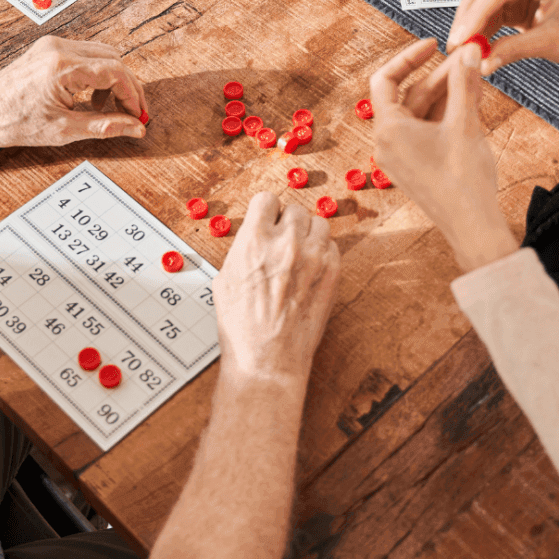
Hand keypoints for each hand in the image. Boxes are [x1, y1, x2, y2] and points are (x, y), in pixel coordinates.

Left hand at [0, 36, 147, 148]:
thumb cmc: (13, 122)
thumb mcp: (64, 130)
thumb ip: (105, 126)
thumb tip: (134, 127)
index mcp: (63, 67)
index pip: (116, 71)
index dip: (133, 94)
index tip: (137, 114)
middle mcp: (59, 49)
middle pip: (113, 58)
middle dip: (127, 86)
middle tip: (132, 112)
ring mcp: (53, 45)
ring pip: (101, 54)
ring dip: (112, 79)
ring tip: (106, 108)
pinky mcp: (48, 48)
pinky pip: (85, 55)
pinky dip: (95, 74)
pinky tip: (89, 97)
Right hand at [213, 192, 339, 384]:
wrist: (267, 359)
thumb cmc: (242, 326)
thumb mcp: (225, 278)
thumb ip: (244, 249)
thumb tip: (253, 236)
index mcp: (254, 241)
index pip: (266, 199)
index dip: (265, 210)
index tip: (266, 218)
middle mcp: (286, 243)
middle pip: (294, 209)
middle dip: (287, 223)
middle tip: (281, 241)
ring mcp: (313, 257)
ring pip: (318, 223)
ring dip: (307, 234)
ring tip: (299, 252)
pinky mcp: (332, 273)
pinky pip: (332, 246)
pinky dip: (323, 253)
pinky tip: (310, 269)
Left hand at [371, 38, 516, 271]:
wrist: (472, 228)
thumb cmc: (464, 182)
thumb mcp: (465, 124)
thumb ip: (464, 84)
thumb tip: (469, 51)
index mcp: (388, 130)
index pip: (385, 79)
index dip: (408, 57)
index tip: (433, 45)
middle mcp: (386, 142)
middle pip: (408, 95)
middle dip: (438, 75)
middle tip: (467, 57)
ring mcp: (399, 155)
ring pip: (419, 112)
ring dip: (444, 93)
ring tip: (473, 74)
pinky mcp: (414, 164)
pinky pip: (424, 129)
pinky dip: (443, 113)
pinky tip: (468, 99)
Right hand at [446, 0, 558, 82]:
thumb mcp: (550, 44)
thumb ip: (512, 51)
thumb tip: (479, 64)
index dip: (474, 14)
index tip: (460, 40)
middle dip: (466, 17)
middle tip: (455, 47)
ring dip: (469, 23)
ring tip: (461, 51)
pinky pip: (486, 10)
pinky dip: (478, 28)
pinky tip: (474, 46)